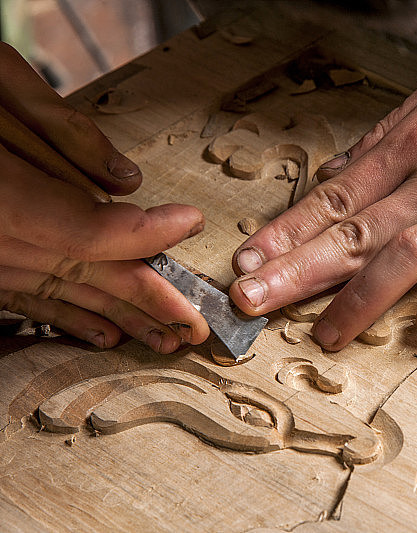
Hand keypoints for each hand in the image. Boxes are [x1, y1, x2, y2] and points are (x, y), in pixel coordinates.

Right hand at [0, 43, 208, 351]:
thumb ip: (61, 130)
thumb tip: (124, 179)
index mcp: (5, 199)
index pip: (95, 231)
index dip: (148, 233)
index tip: (190, 222)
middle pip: (90, 276)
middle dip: (152, 303)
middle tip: (200, 328)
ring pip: (64, 295)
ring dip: (120, 320)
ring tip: (166, 342)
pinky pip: (26, 299)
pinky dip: (69, 318)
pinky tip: (103, 336)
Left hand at [226, 51, 416, 349]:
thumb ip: (390, 136)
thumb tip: (340, 172)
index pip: (336, 193)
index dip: (287, 231)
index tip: (249, 261)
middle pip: (353, 231)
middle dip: (293, 270)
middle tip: (248, 303)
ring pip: (404, 260)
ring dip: (356, 302)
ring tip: (322, 336)